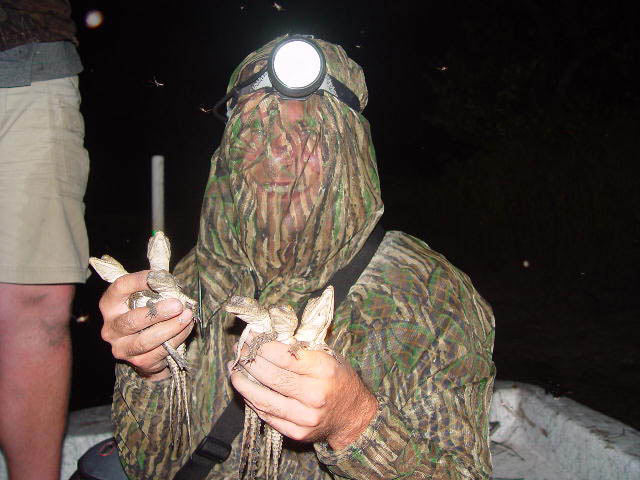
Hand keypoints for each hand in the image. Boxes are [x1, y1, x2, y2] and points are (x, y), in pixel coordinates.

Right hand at [99, 270, 193, 380]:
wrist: (145, 347)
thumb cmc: (146, 312)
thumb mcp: (144, 296)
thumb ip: (154, 284)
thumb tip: (167, 277)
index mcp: (110, 305)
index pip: (120, 288)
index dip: (140, 280)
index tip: (161, 277)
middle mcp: (111, 328)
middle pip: (132, 320)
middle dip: (157, 312)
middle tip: (178, 304)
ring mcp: (122, 347)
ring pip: (146, 340)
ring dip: (171, 327)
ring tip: (187, 316)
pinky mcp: (138, 362)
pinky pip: (159, 351)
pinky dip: (177, 338)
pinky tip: (187, 327)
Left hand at [229, 336, 377, 449]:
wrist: (353, 416)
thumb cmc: (338, 379)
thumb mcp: (328, 356)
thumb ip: (300, 347)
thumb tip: (267, 336)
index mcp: (323, 370)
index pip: (283, 356)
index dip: (262, 346)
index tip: (251, 337)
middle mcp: (314, 394)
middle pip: (270, 376)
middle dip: (250, 361)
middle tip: (240, 351)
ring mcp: (304, 417)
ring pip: (263, 399)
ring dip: (243, 383)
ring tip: (234, 370)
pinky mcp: (296, 432)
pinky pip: (267, 415)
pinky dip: (253, 400)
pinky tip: (246, 389)